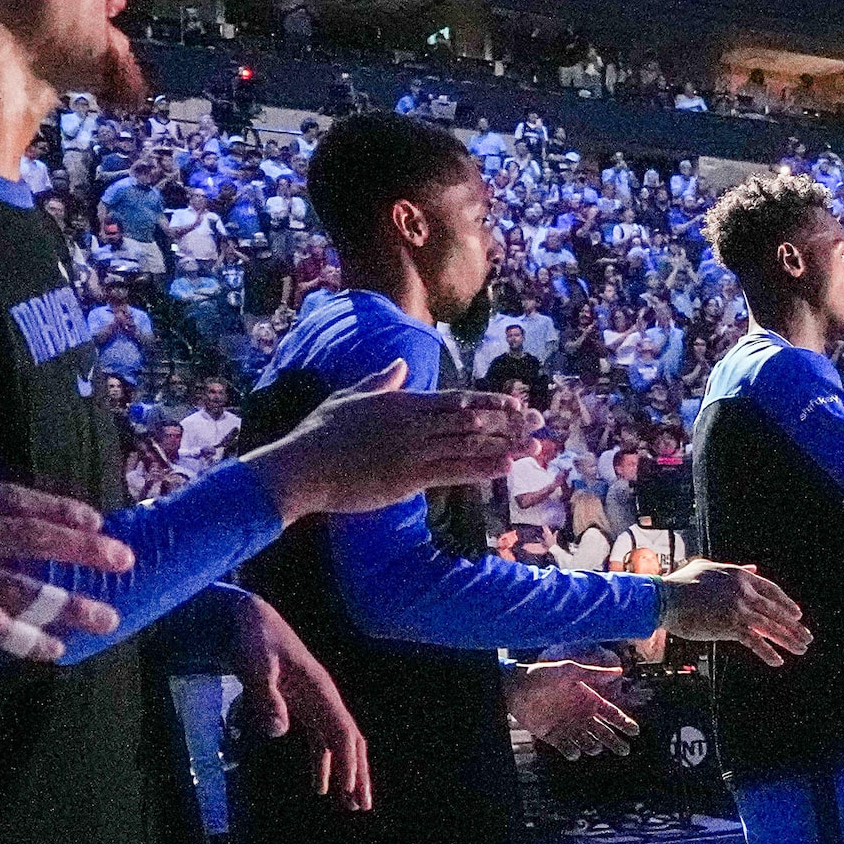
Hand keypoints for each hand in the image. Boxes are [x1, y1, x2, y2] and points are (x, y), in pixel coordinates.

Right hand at [0, 395, 133, 662]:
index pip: (8, 499)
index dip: (56, 511)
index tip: (96, 521)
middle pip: (25, 534)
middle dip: (81, 548)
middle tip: (125, 562)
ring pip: (12, 581)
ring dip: (63, 601)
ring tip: (103, 619)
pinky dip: (16, 634)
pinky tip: (44, 649)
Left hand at [229, 592, 370, 810]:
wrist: (248, 623)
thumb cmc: (252, 642)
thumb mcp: (254, 667)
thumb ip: (266, 698)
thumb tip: (279, 731)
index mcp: (320, 689)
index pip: (342, 732)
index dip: (348, 762)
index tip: (349, 789)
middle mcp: (325, 698)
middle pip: (351, 741)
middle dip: (358, 774)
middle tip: (362, 807)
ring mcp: (316, 704)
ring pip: (339, 744)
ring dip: (345, 774)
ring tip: (350, 805)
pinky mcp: (303, 708)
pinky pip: (321, 742)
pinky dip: (325, 765)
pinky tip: (320, 788)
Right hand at [245, 359, 540, 518]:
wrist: (304, 466)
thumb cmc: (320, 433)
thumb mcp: (350, 397)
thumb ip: (381, 380)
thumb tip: (402, 365)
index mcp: (402, 400)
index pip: (457, 399)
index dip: (490, 401)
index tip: (516, 403)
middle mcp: (413, 422)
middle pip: (471, 419)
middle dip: (509, 421)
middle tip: (540, 423)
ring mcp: (412, 450)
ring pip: (468, 444)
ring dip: (504, 445)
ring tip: (533, 446)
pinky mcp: (407, 478)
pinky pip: (453, 472)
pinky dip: (482, 469)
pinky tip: (505, 468)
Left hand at [508, 656, 640, 757]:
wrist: (515, 687)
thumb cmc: (542, 675)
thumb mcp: (569, 670)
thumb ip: (593, 674)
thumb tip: (619, 671)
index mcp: (588, 699)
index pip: (611, 714)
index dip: (624, 723)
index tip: (635, 731)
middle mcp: (581, 715)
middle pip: (604, 733)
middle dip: (615, 741)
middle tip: (624, 750)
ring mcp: (568, 727)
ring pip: (588, 743)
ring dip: (592, 746)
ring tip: (592, 745)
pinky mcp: (553, 737)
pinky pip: (568, 750)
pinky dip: (572, 752)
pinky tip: (574, 750)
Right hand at [655, 559, 812, 664]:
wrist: (665, 598)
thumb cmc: (681, 583)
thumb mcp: (710, 567)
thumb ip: (734, 569)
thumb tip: (753, 568)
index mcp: (740, 577)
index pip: (772, 591)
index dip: (786, 604)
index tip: (797, 615)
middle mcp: (744, 592)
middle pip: (776, 611)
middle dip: (794, 626)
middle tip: (806, 636)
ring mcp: (739, 610)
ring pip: (771, 627)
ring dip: (788, 639)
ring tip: (801, 649)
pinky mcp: (730, 626)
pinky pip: (755, 642)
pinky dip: (767, 652)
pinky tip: (778, 661)